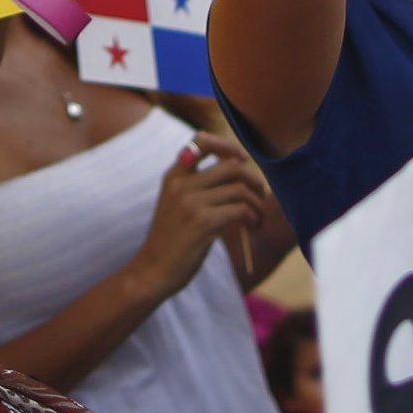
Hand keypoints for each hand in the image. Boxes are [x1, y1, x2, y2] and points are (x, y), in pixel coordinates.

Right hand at [129, 132, 258, 301]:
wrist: (152, 271)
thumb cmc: (170, 240)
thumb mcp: (175, 204)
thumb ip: (196, 184)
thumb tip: (237, 167)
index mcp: (173, 176)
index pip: (200, 141)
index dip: (227, 145)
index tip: (243, 160)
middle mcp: (181, 184)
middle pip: (232, 165)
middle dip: (253, 179)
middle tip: (260, 195)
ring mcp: (191, 203)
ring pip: (240, 189)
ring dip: (258, 203)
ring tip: (258, 218)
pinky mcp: (203, 223)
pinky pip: (241, 209)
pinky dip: (253, 217)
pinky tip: (252, 226)